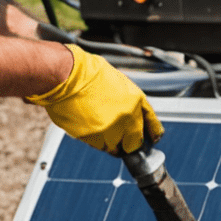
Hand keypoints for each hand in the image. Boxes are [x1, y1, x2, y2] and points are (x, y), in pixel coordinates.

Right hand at [27, 44, 163, 154]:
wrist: (68, 76)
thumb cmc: (88, 74)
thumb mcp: (118, 83)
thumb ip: (128, 102)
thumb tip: (130, 116)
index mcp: (137, 100)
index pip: (152, 125)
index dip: (152, 134)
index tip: (152, 140)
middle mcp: (128, 117)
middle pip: (135, 144)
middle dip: (128, 143)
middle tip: (119, 138)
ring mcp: (111, 129)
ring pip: (115, 147)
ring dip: (108, 141)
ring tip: (96, 125)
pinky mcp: (94, 138)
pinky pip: (98, 146)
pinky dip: (94, 140)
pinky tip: (87, 125)